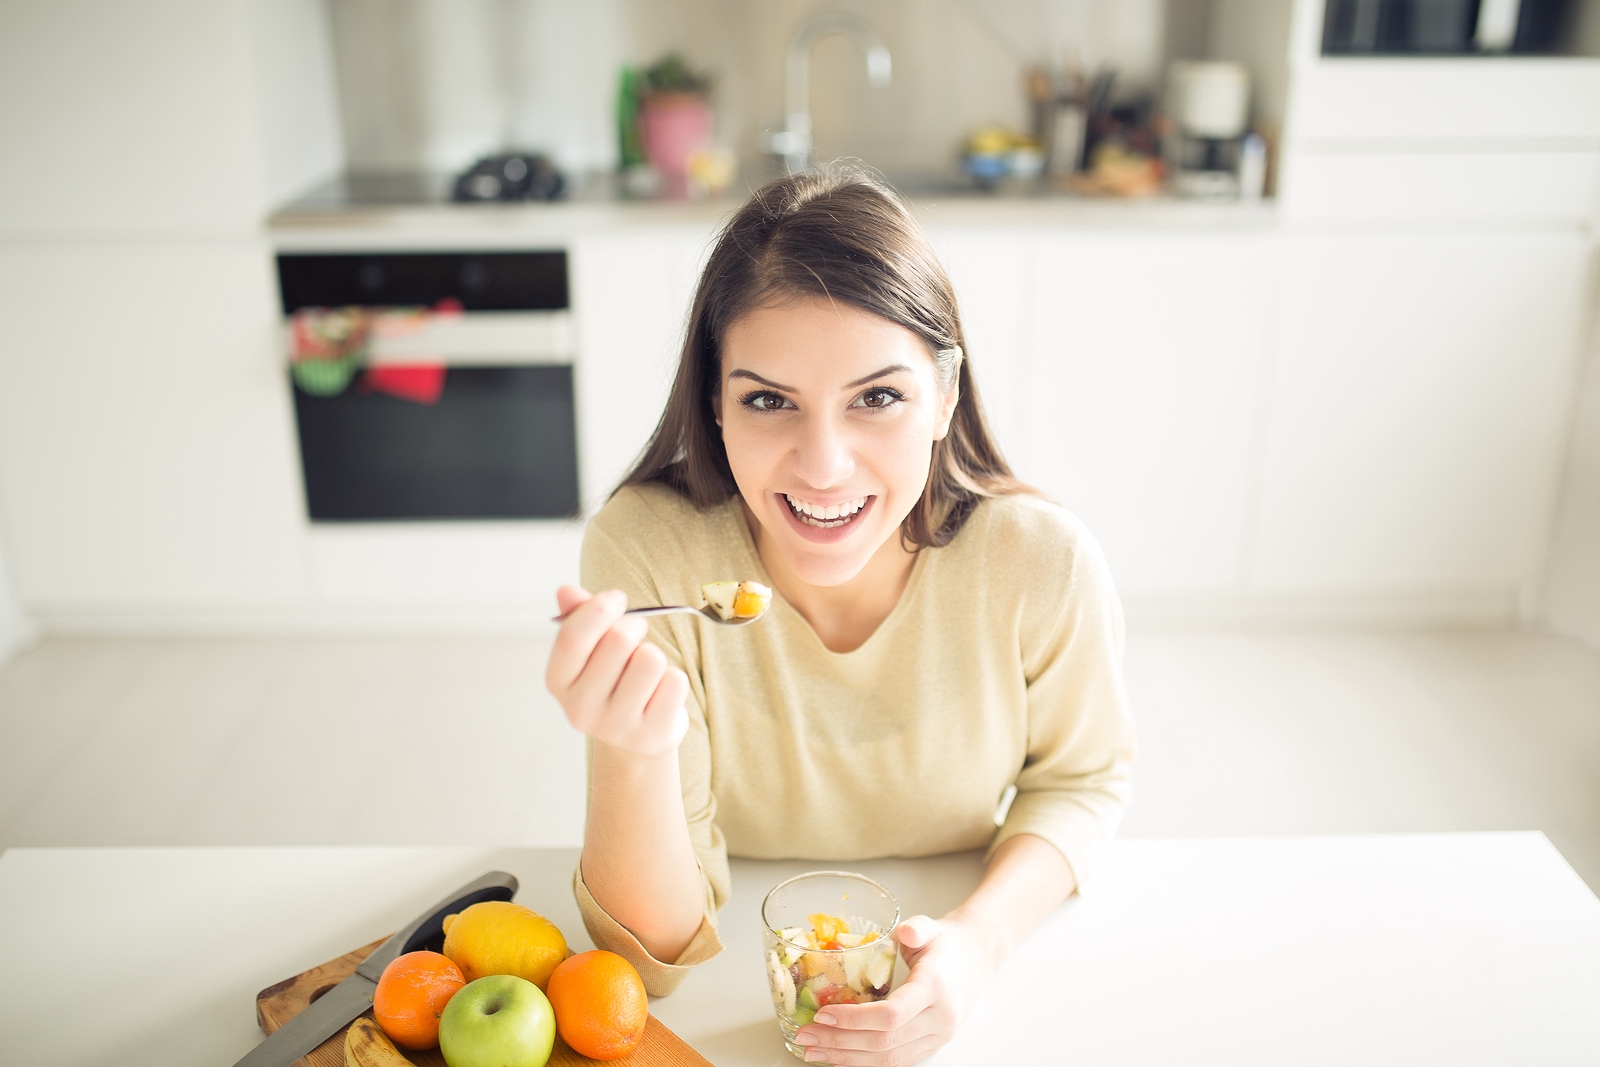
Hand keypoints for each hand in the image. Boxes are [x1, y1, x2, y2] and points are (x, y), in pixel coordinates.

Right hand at [545, 585, 690, 757]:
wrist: (634, 739)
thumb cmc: (612, 681)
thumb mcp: (590, 650)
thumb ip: (578, 617)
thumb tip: (566, 591)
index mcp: (558, 682)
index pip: (573, 636)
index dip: (598, 608)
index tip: (617, 599)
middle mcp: (580, 708)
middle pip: (618, 640)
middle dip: (635, 626)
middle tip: (637, 635)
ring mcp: (615, 725)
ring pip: (651, 659)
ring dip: (655, 655)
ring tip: (646, 670)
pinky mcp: (650, 734)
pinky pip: (675, 681)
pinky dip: (674, 678)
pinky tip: (661, 692)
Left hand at [795, 915, 994, 1064]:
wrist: (976, 960)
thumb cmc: (947, 945)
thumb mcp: (932, 927)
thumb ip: (917, 928)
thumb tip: (904, 930)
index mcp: (935, 988)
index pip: (892, 1015)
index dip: (854, 1020)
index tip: (822, 1014)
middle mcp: (939, 1019)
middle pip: (884, 1042)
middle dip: (840, 1042)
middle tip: (807, 1036)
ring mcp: (937, 1037)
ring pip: (889, 1059)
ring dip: (848, 1059)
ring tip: (815, 1051)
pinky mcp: (931, 1046)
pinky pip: (896, 1062)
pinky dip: (865, 1063)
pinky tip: (840, 1057)